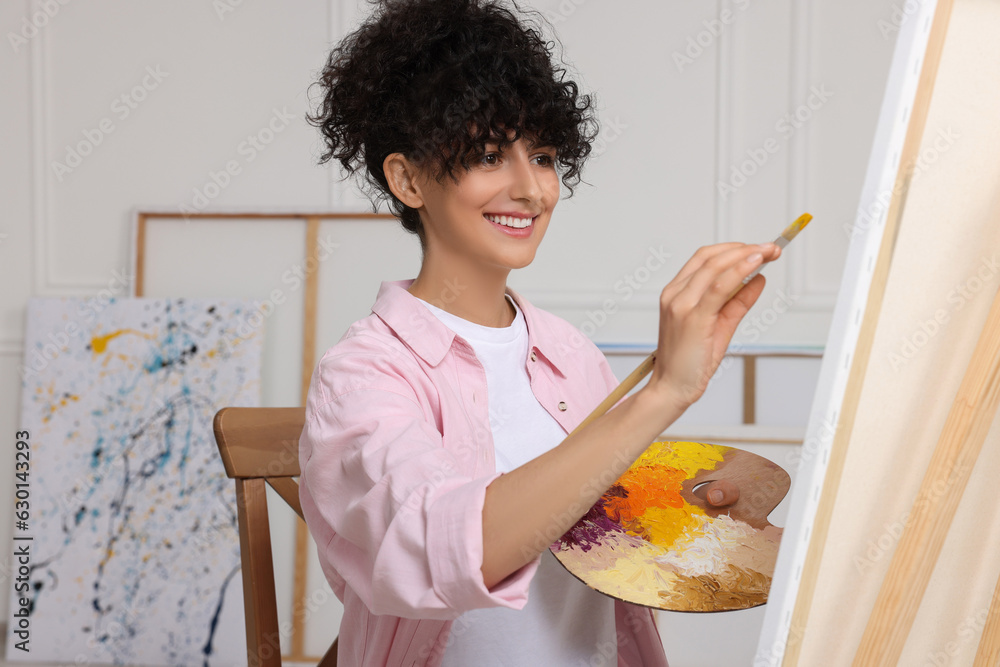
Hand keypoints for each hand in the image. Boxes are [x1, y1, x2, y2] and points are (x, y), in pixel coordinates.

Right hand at [644, 242, 780, 418]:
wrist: (673, 388)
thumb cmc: (691, 361)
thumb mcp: (720, 325)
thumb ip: (737, 301)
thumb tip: (758, 279)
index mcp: (676, 293)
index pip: (704, 258)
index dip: (733, 248)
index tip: (758, 249)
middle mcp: (675, 294)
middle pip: (710, 257)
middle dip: (744, 249)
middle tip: (771, 249)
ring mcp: (680, 304)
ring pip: (714, 267)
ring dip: (745, 256)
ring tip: (768, 253)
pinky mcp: (692, 317)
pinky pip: (718, 287)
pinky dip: (738, 272)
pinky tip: (755, 266)